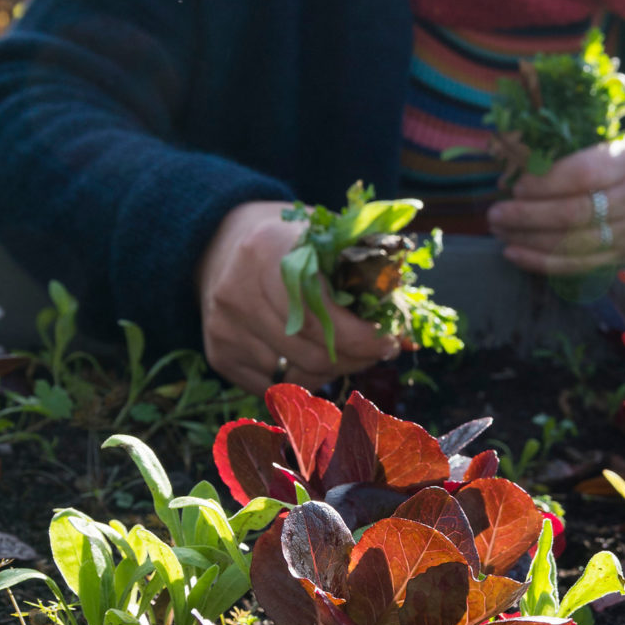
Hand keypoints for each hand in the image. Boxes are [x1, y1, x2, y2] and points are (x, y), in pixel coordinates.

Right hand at [197, 201, 396, 393]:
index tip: (388, 342)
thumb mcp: (324, 238)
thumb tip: (406, 336)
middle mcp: (238, 290)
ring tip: (344, 355)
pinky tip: (310, 359)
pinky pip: (271, 386)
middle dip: (354, 359)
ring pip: (294, 374)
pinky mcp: (218, 352)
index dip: (361, 337)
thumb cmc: (289, 242)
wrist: (221, 241)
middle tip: (374, 352)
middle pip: (310, 351)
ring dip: (330, 372)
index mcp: (270, 251)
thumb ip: (364, 275)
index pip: (321, 313)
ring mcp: (224, 325)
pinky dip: (300, 380)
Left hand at [488, 137, 624, 275]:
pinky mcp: (621, 257)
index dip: (546, 183)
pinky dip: (541, 262)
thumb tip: (510, 163)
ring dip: (529, 240)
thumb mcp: (605, 145)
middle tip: (495, 213)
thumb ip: (566, 153)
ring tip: (499, 231)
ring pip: (573, 243)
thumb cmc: (619, 165)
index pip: (583, 175)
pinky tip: (514, 253)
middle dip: (529, 215)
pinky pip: (577, 265)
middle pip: (575, 213)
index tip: (517, 186)